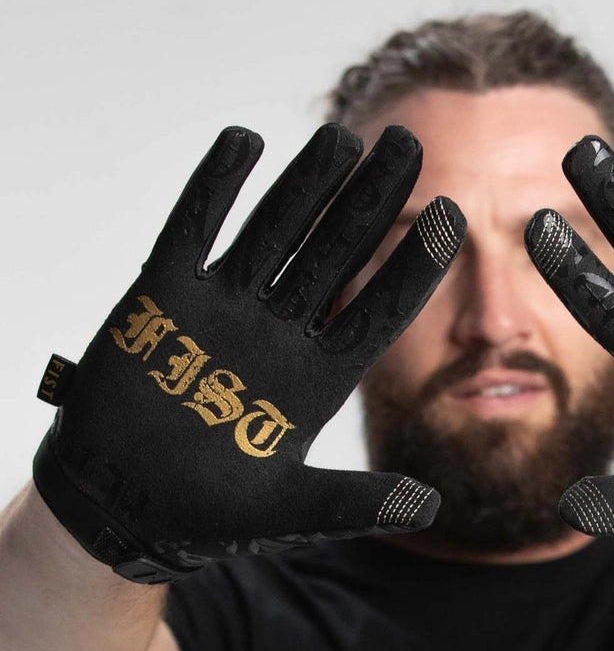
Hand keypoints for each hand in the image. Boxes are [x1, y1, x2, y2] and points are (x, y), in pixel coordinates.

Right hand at [34, 124, 464, 582]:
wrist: (122, 504)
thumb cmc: (209, 513)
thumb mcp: (289, 509)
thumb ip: (355, 501)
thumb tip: (430, 506)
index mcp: (318, 379)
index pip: (377, 310)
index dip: (414, 265)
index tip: (454, 217)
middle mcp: (279, 334)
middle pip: (334, 255)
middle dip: (370, 201)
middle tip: (407, 144)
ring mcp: (223, 310)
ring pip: (274, 233)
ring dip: (306, 184)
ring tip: (343, 137)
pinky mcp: (164, 297)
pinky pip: (193, 230)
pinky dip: (215, 187)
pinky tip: (245, 141)